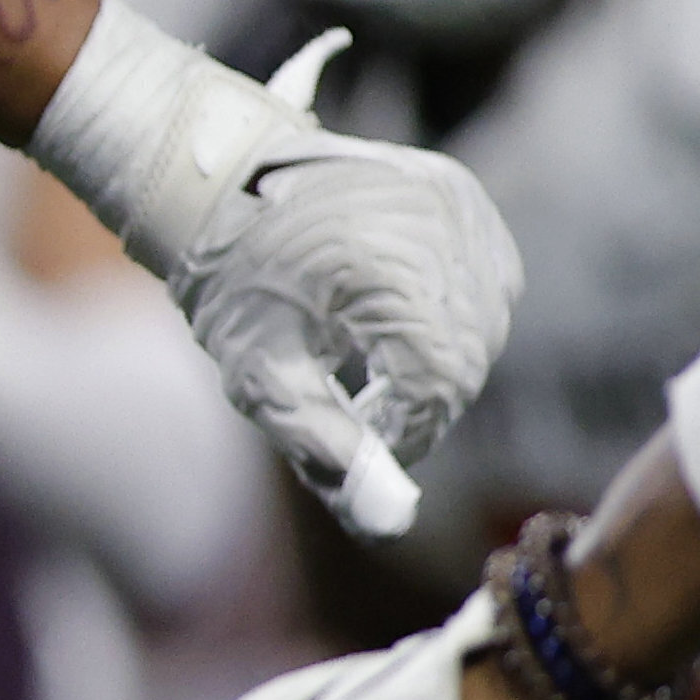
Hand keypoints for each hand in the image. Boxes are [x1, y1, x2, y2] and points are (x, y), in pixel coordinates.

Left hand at [36, 21, 520, 533]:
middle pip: (467, 356)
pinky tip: (395, 316)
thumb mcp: (261, 373)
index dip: (403, 429)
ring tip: (370, 356)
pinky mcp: (460, 195)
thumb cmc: (229, 281)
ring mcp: (458, 206)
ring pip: (486, 320)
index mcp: (392, 271)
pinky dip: (453, 311)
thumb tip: (389, 522)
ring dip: (439, 355)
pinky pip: (487, 276)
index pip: (437, 385)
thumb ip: (326, 447)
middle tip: (361, 402)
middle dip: (419, 395)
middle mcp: (441, 231)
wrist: (211, 177)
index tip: (360, 437)